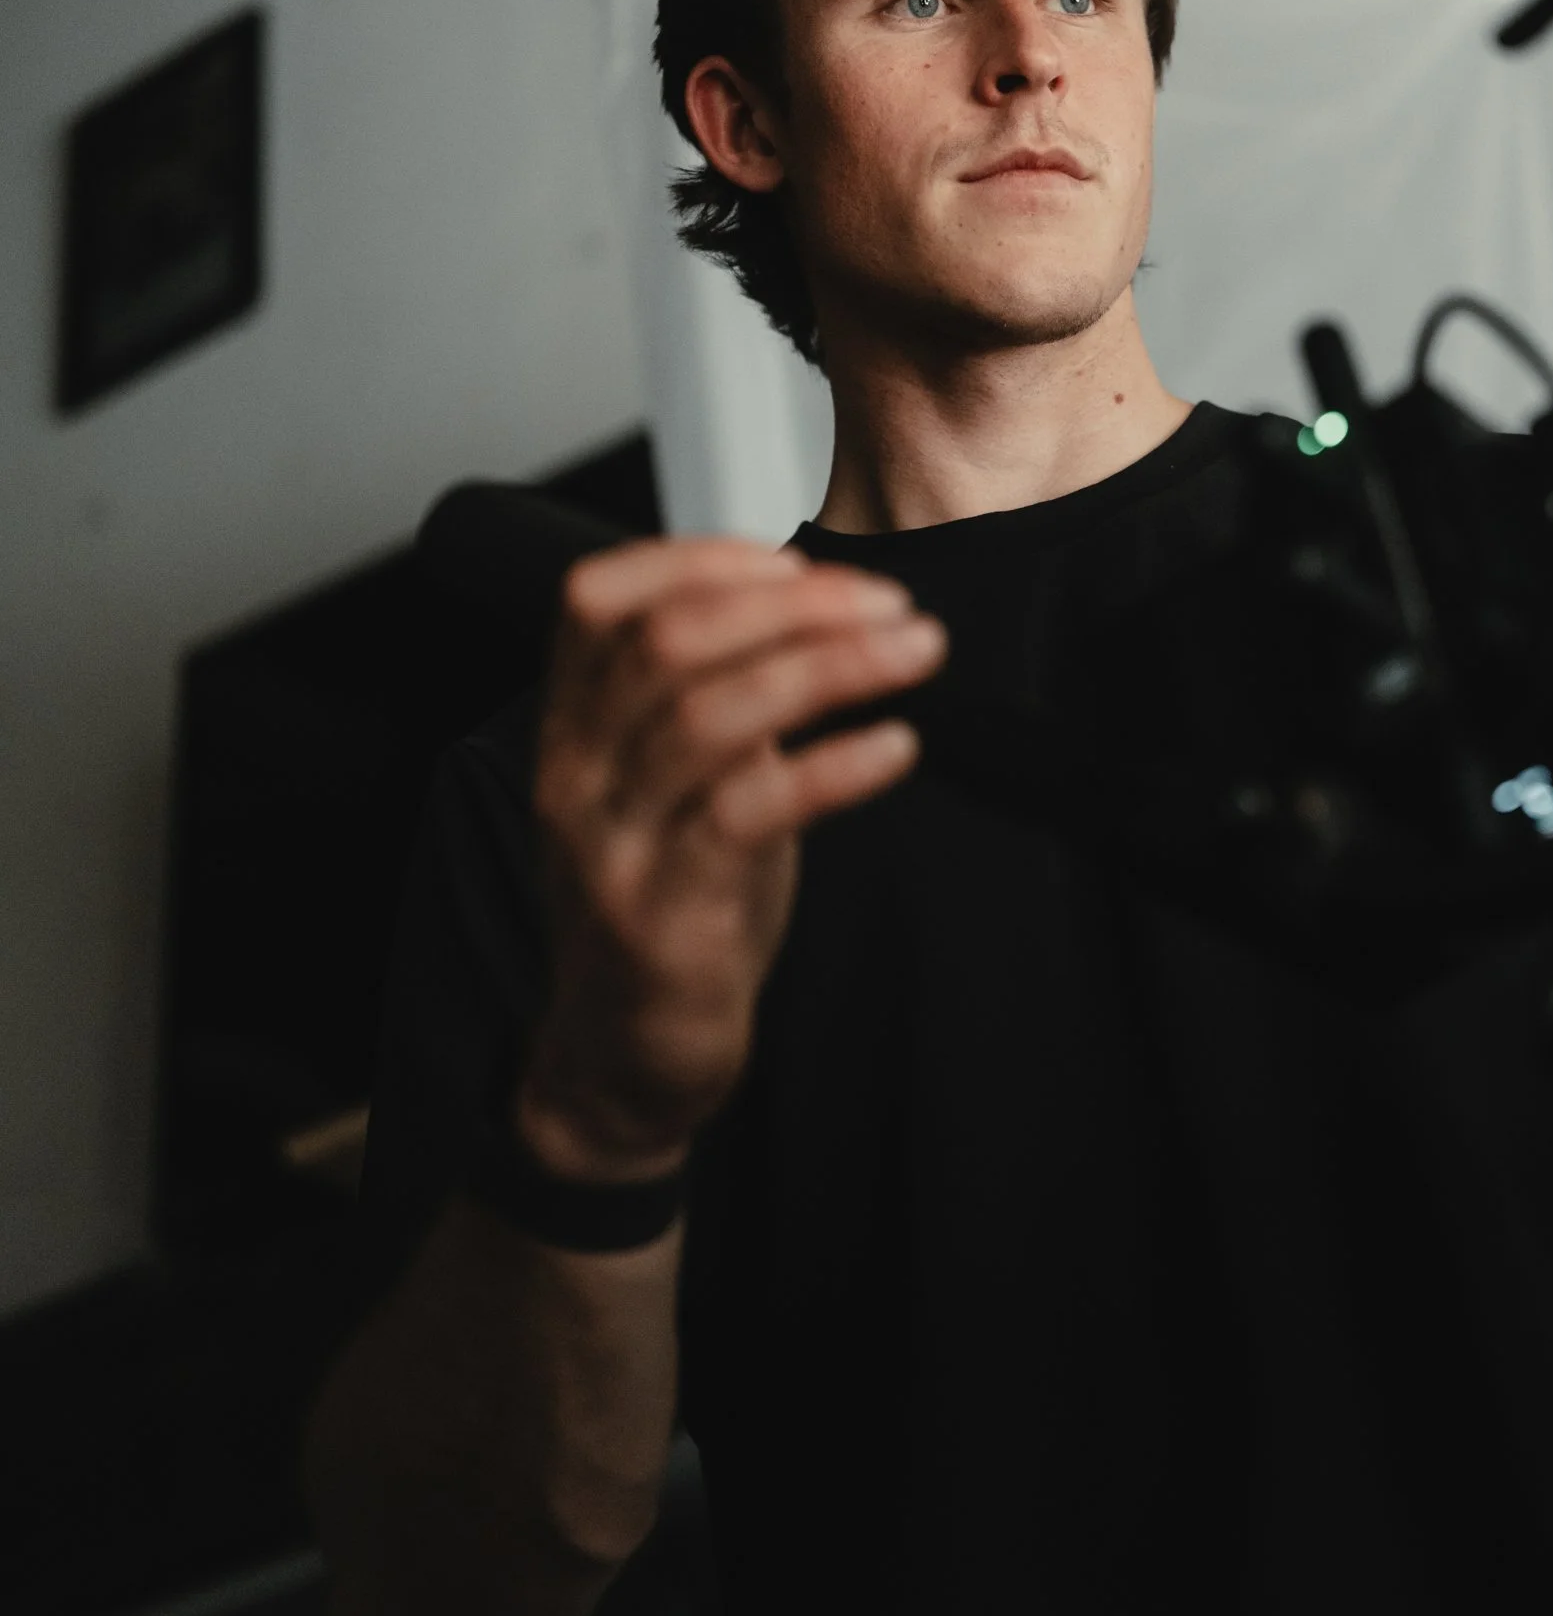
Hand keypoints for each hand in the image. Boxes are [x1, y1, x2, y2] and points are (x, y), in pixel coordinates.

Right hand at [521, 538, 943, 1180]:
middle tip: (891, 605)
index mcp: (572, 725)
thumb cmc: (671, 902)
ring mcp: (613, 846)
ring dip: (830, 667)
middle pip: (671, 642)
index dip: (705, 558)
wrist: (625, 1056)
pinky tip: (895, 745)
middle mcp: (577, 774)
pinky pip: (748, 814)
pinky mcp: (662, 915)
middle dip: (796, 606)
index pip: (601, 596)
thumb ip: (717, 694)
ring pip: (710, 716)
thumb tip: (809, 599)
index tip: (804, 561)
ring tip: (916, 651)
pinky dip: (833, 766)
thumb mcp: (679, 781)